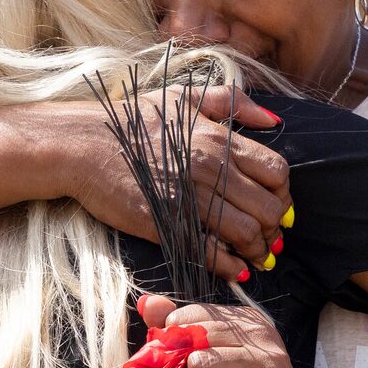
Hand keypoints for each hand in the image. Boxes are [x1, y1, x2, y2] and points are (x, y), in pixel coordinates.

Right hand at [48, 88, 292, 281]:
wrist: (83, 144)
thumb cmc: (134, 119)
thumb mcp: (185, 97)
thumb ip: (233, 102)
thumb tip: (274, 121)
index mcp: (219, 139)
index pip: (277, 171)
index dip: (284, 191)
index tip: (278, 201)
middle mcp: (210, 169)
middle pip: (268, 207)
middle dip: (276, 226)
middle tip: (272, 236)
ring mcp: (188, 199)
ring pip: (245, 233)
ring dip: (259, 250)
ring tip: (258, 256)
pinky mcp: (164, 225)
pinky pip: (210, 252)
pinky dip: (230, 266)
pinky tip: (236, 270)